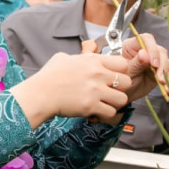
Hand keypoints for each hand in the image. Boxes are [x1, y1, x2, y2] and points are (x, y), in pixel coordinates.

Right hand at [10, 52, 131, 128]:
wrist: (40, 93)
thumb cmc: (49, 76)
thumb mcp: (64, 57)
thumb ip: (79, 56)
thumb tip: (83, 55)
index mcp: (93, 60)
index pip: (123, 63)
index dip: (121, 71)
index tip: (114, 77)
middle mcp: (97, 74)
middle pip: (127, 81)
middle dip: (121, 88)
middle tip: (111, 92)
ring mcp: (95, 90)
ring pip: (123, 99)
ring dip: (115, 102)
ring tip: (105, 103)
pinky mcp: (91, 106)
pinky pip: (111, 112)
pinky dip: (105, 113)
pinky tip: (96, 111)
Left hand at [118, 32, 168, 102]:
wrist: (125, 92)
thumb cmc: (121, 80)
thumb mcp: (127, 73)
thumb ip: (136, 63)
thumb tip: (144, 53)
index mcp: (132, 45)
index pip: (146, 39)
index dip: (152, 50)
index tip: (154, 64)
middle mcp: (144, 49)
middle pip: (158, 50)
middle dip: (161, 65)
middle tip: (159, 78)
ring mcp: (154, 58)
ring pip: (165, 59)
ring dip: (166, 72)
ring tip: (163, 83)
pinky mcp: (161, 66)